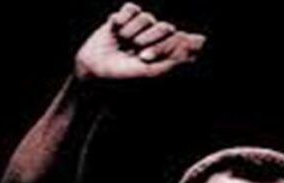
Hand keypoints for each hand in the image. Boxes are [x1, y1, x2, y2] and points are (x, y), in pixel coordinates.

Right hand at [75, 3, 205, 80]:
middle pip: (164, 27)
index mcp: (162, 52)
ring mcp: (139, 27)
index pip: (176, 41)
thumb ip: (167, 64)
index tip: (155, 50)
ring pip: (146, 17)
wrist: (95, 66)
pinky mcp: (124, 17)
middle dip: (151, 37)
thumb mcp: (147, 71)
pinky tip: (115, 27)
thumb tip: (188, 56)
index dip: (173, 42)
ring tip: (122, 40)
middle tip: (136, 48)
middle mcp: (153, 37)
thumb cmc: (123, 73)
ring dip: (133, 30)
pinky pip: (131, 8)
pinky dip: (123, 17)